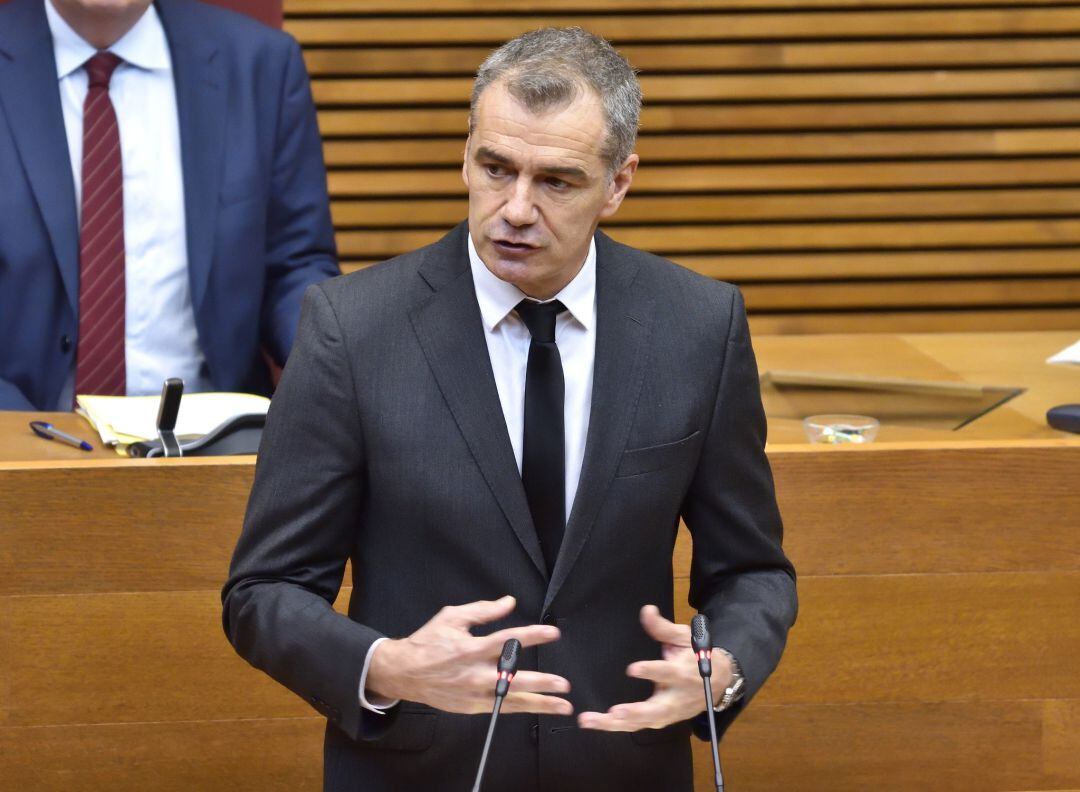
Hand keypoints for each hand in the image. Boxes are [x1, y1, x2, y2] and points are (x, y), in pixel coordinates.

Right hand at [366, 595, 571, 715]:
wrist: (404, 673)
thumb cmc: (428, 643)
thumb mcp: (452, 618)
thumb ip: (483, 611)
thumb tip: (509, 602)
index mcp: (471, 648)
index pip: (507, 640)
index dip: (532, 637)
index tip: (552, 634)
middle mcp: (474, 673)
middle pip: (513, 679)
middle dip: (541, 682)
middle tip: (563, 684)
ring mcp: (473, 693)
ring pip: (512, 700)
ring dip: (539, 703)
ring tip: (562, 705)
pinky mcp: (471, 707)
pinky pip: (500, 709)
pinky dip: (521, 709)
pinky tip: (538, 708)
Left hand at [577, 605, 731, 731]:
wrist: (719, 681)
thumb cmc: (698, 656)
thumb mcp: (684, 637)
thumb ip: (662, 627)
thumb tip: (647, 610)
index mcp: (684, 673)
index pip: (667, 673)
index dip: (651, 672)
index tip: (633, 669)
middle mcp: (677, 696)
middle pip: (656, 710)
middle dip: (634, 713)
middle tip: (614, 712)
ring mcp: (670, 712)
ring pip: (643, 722)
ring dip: (617, 724)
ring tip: (592, 720)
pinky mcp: (662, 719)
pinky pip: (638, 726)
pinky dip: (617, 727)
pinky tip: (597, 723)